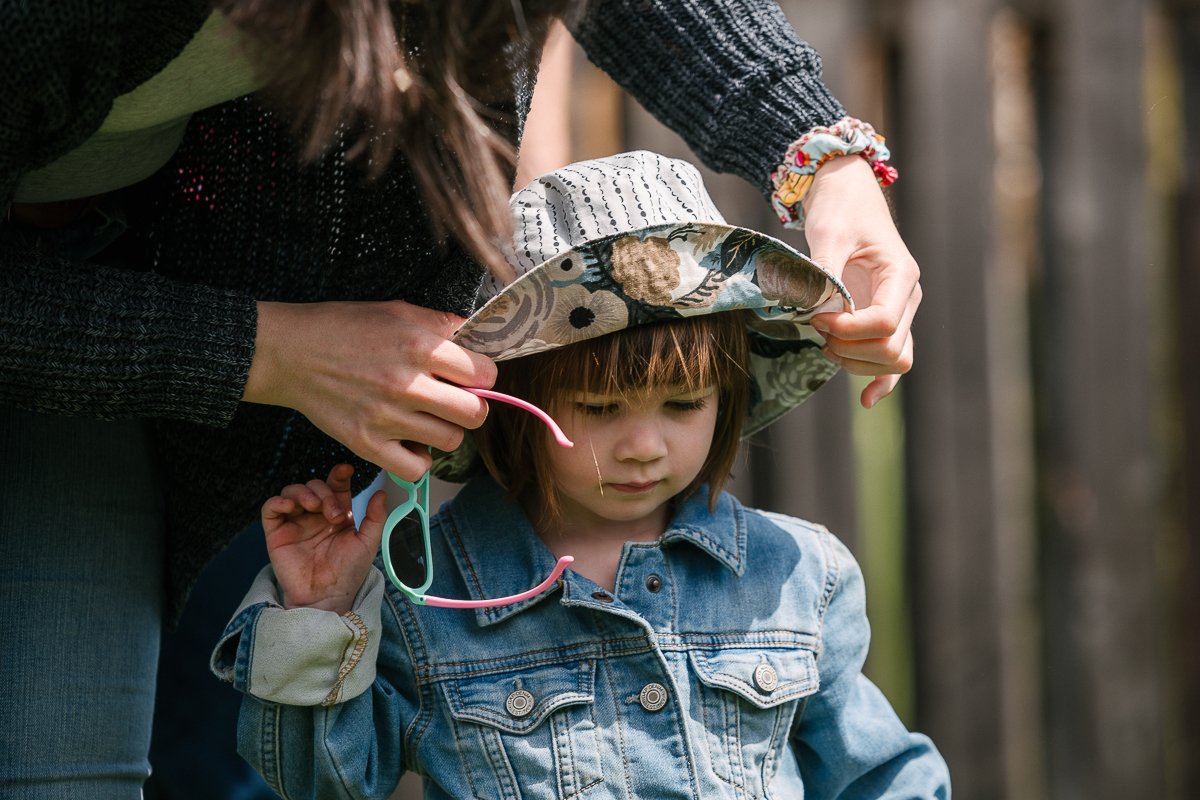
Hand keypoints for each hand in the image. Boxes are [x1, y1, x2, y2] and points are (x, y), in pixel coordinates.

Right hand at [244, 300, 496, 479]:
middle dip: (472, 407)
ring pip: (450, 441)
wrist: (289, 353)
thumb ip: (439, 324)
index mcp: (420, 346)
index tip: (472, 377)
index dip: (484, 376)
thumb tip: (473, 333)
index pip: (485, 374)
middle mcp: (408, 384)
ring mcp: (387, 418)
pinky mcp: (366, 444)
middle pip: (475, 414)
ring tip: (428, 418)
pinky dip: (419, 459)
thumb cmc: (342, 328)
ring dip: (445, 431)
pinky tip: (410, 441)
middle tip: (455, 401)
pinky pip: (416, 468)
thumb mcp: (396, 310)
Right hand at [262, 464, 387, 612]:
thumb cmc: (348, 573)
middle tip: (334, 514)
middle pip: (315, 486)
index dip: (339, 475)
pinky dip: (278, 501)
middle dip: (325, 493)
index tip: (346, 470)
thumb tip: (381, 492)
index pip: (335, 486)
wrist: (327, 597)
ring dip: (304, 492)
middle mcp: (315, 515)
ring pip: (293, 490)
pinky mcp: (276, 533)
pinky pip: (270, 508)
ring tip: (313, 507)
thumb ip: (375, 517)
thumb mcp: (368, 543)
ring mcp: (295, 522)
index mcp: (337, 514)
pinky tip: (291, 506)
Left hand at [801, 155, 919, 407]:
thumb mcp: (828, 233)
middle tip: (817, 330)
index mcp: (900, 274)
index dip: (848, 330)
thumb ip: (825, 274)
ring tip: (825, 343)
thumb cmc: (839, 209)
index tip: (818, 319)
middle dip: (850, 349)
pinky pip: (894, 359)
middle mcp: (907, 297)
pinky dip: (881, 381)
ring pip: (895, 360)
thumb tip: (818, 310)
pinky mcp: (886, 320)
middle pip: (892, 348)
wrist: (847, 195)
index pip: (884, 322)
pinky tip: (864, 399)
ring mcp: (900, 311)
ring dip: (856, 362)